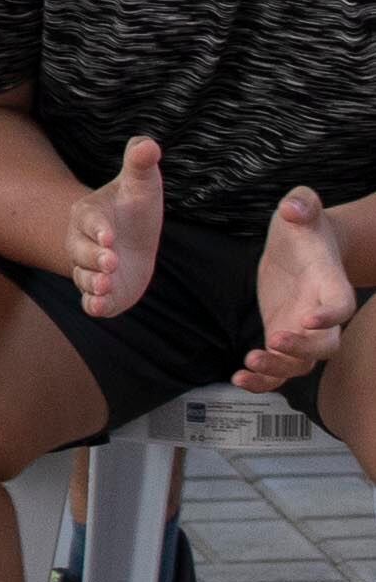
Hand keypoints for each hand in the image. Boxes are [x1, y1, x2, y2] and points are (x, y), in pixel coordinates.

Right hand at [74, 136, 165, 317]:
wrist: (129, 238)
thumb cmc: (133, 208)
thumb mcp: (141, 184)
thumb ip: (140, 163)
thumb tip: (149, 144)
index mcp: (90, 215)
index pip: (89, 220)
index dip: (97, 228)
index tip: (109, 235)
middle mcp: (83, 243)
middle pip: (81, 251)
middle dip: (94, 258)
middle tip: (111, 262)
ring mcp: (91, 268)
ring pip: (84, 277)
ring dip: (93, 283)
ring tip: (106, 286)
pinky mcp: (101, 291)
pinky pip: (91, 300)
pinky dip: (94, 305)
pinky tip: (100, 308)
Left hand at [239, 191, 357, 394]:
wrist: (305, 245)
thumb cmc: (305, 225)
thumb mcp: (303, 205)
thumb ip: (302, 203)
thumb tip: (294, 207)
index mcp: (332, 284)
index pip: (341, 306)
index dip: (331, 315)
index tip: (310, 319)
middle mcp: (321, 313)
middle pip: (325, 345)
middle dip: (302, 349)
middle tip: (275, 341)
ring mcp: (302, 328)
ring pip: (301, 364)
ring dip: (277, 370)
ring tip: (248, 365)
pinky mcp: (282, 332)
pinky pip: (278, 366)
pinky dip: (263, 379)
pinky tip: (239, 379)